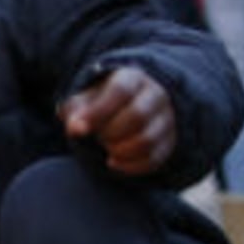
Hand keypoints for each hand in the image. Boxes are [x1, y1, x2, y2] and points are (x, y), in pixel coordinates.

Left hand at [60, 66, 176, 176]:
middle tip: (98, 136)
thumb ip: (74, 111)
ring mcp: (166, 119)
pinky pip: (154, 159)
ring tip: (106, 148)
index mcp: (132, 78)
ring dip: (120, 150)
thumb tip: (74, 128)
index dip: (98, 112)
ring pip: (147, 140)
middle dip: (110, 132)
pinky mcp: (169, 142)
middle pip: (137, 116)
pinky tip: (113, 162)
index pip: (120, 91)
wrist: (125, 108)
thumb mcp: (83, 100)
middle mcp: (155, 95)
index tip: (78, 130)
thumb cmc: (99, 102)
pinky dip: (130, 166)